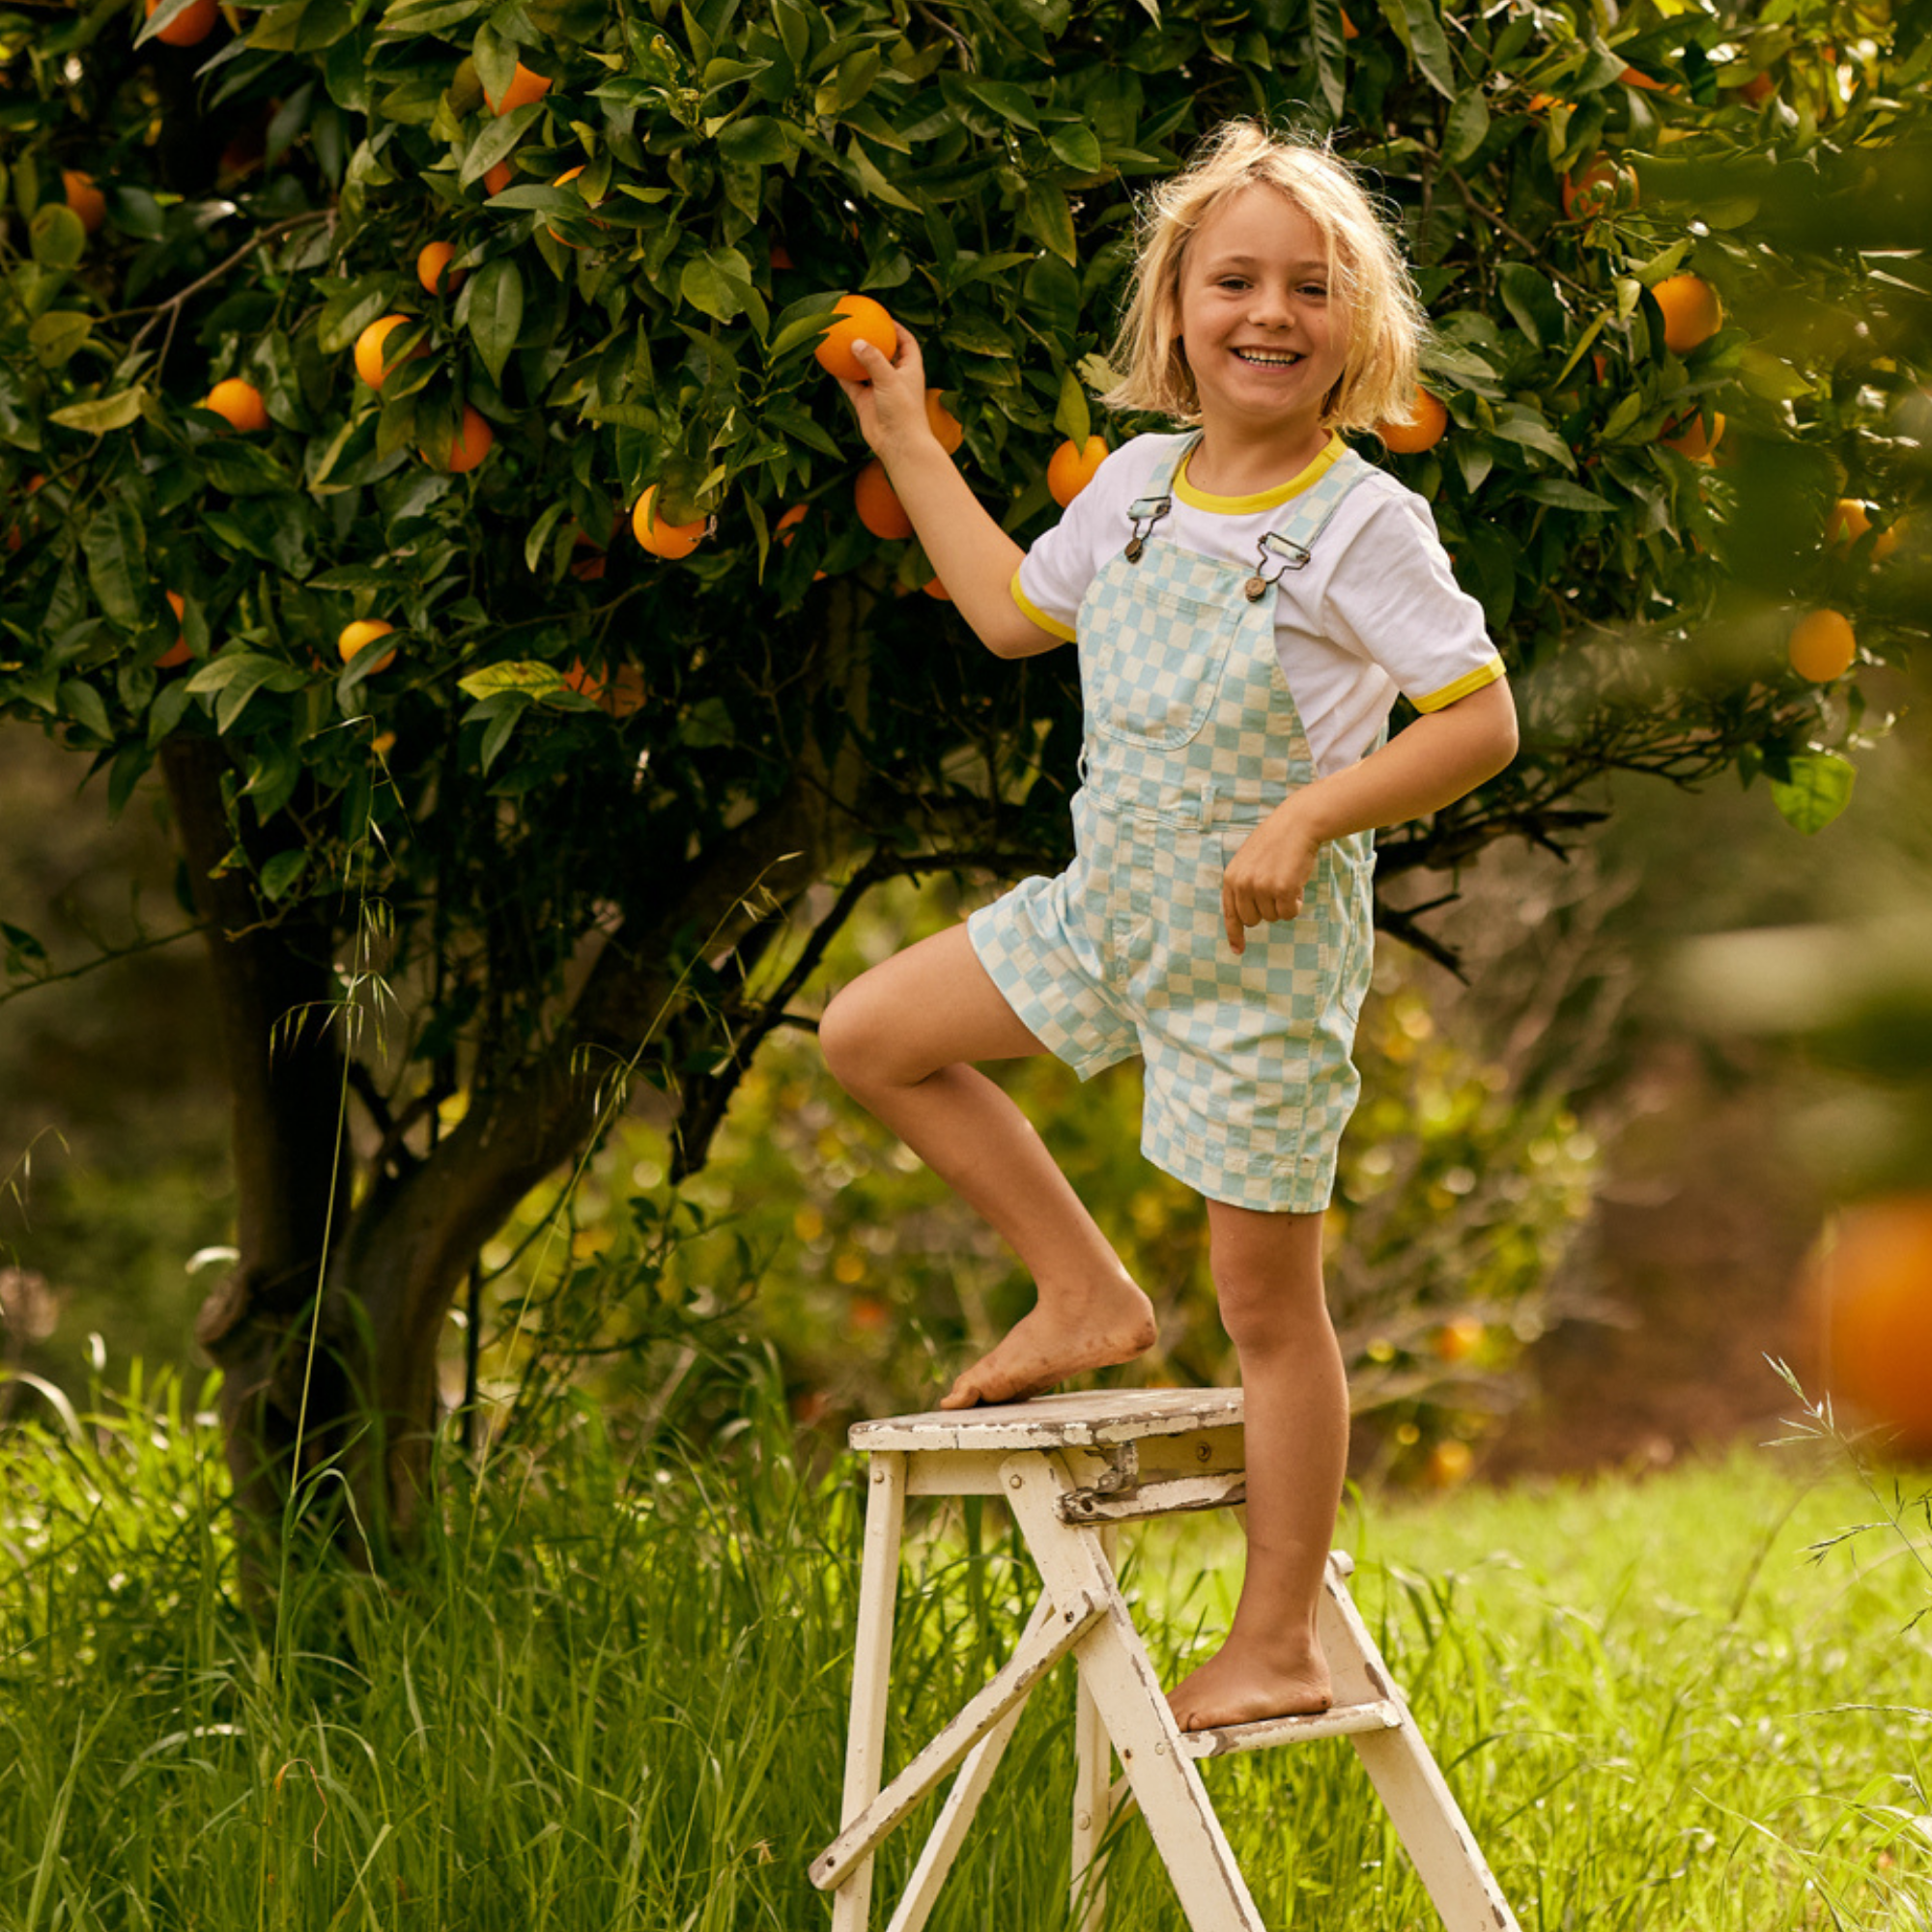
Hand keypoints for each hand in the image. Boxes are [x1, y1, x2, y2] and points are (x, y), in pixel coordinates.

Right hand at [835, 323, 934, 461]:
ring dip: (853, 356)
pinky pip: (850, 383)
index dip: (898, 329)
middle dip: (872, 339)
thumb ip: (873, 360)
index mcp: (909, 369)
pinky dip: (841, 373)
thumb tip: (856, 342)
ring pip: (864, 368)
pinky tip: (829, 361)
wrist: (898, 444)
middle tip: (858, 323)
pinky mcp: (865, 402)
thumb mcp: (889, 380)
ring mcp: (879, 389)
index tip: (884, 317)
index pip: (907, 342)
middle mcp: (894, 377)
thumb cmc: (902, 411)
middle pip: (884, 352)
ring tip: (840, 338)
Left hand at [1221, 807, 1322, 954]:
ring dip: (1284, 904)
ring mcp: (1261, 888)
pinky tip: (1297, 884)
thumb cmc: (1276, 842)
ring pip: (1274, 917)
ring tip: (1287, 879)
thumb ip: (1243, 886)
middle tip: (1277, 890)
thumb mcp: (1249, 862)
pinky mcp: (1282, 890)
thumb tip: (1248, 919)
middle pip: (1253, 920)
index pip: (1230, 914)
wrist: (1297, 824)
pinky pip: (1290, 913)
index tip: (1238, 951)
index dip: (1235, 934)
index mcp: (1231, 878)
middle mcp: (1242, 885)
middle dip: (1267, 911)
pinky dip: (1296, 904)